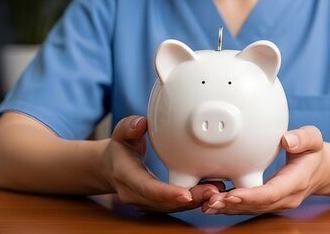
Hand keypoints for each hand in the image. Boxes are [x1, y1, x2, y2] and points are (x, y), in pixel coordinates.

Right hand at [102, 115, 222, 211]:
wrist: (111, 168)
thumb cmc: (120, 149)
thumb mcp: (121, 134)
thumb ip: (129, 127)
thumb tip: (141, 123)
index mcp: (126, 177)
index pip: (147, 188)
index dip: (167, 193)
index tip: (186, 194)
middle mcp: (135, 195)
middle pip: (165, 203)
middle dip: (190, 200)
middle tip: (214, 191)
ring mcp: (146, 203)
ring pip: (173, 207)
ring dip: (196, 202)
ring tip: (218, 191)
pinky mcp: (156, 205)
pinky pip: (175, 206)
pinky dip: (193, 201)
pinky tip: (211, 192)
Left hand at [202, 126, 325, 213]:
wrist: (320, 170)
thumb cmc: (313, 152)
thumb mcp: (314, 139)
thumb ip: (303, 138)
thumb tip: (287, 140)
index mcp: (296, 182)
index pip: (272, 193)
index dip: (250, 196)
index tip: (231, 194)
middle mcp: (285, 198)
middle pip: (257, 206)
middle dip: (232, 205)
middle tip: (209, 201)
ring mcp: (276, 203)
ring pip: (250, 209)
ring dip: (228, 208)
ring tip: (206, 204)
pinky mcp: (267, 203)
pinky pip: (248, 206)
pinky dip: (230, 206)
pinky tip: (212, 202)